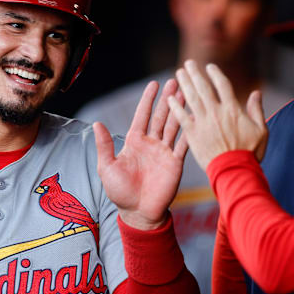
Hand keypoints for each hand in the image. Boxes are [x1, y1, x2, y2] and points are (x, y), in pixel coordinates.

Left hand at [94, 79, 187, 230]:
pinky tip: (197, 118)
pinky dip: (190, 131)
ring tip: (189, 93)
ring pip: (174, 126)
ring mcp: (164, 152)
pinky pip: (184, 144)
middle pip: (161, 116)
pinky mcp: (175, 162)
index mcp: (134, 141)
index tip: (154, 83)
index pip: (142, 115)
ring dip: (181, 110)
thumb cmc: (120, 192)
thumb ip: (105, 145)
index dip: (148, 99)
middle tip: (176, 80)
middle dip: (168, 99)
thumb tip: (96, 123)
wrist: (138, 213)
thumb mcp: (108, 167)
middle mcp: (151, 143)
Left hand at [168, 60, 267, 170]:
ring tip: (179, 73)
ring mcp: (203, 123)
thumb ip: (257, 110)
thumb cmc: (250, 153)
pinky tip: (169, 98)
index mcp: (233, 110)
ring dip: (184, 84)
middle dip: (195, 73)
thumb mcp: (261, 130)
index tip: (209, 66)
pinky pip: (182, 117)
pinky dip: (175, 107)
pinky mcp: (193, 134)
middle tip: (187, 63)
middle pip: (203, 88)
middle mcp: (216, 112)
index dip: (215, 74)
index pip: (222, 85)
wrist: (235, 171)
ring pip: (191, 98)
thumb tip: (256, 93)